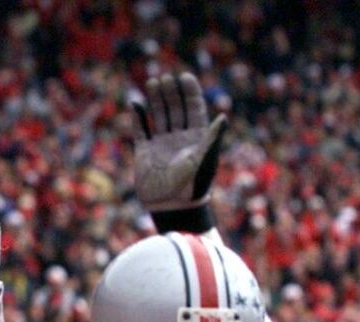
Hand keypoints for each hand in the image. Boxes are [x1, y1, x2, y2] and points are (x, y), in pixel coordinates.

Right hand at [130, 71, 227, 232]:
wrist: (171, 207)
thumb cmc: (192, 185)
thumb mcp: (204, 160)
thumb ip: (212, 138)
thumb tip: (223, 116)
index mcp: (196, 137)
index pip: (194, 108)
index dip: (190, 92)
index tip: (185, 77)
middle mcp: (179, 137)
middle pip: (175, 108)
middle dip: (171, 92)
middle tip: (165, 78)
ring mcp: (161, 144)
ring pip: (159, 115)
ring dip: (156, 99)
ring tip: (153, 82)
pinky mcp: (145, 152)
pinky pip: (141, 130)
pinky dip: (138, 117)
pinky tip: (136, 104)